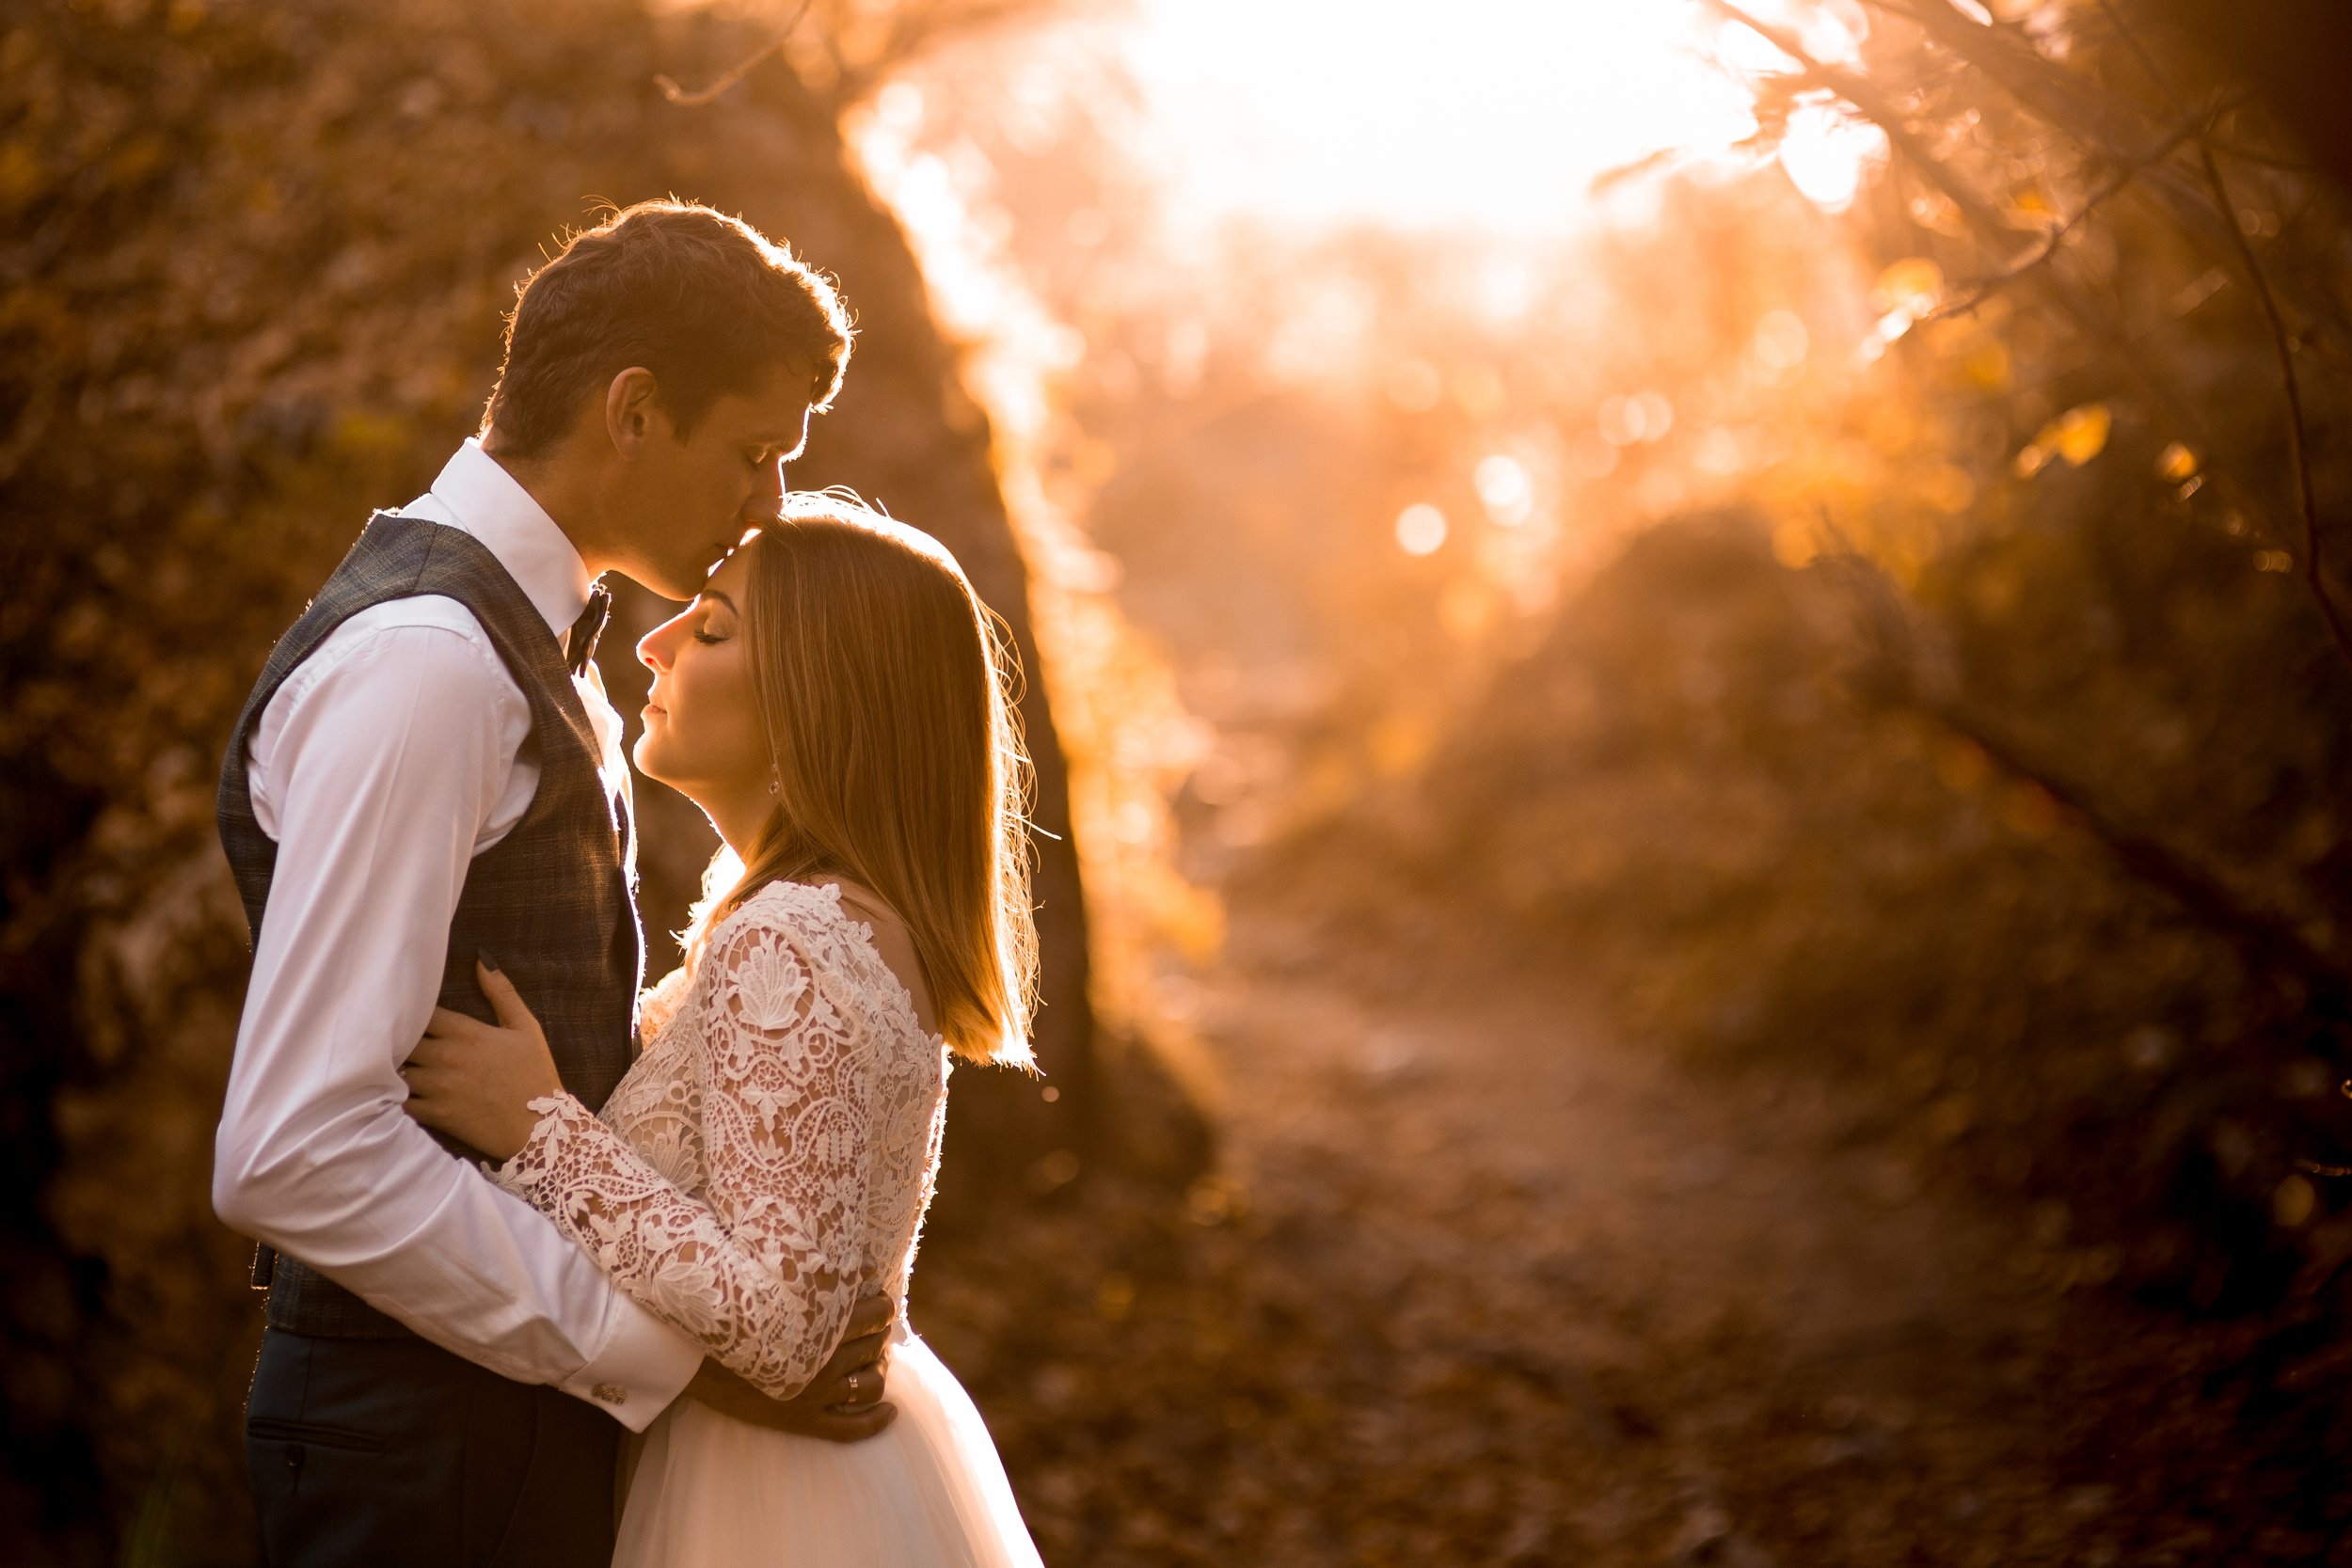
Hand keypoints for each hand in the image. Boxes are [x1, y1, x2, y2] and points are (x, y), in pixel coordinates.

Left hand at [401, 958, 562, 1159]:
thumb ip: (502, 992)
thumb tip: (482, 958)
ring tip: (388, 1065)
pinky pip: (400, 1102)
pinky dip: (393, 1097)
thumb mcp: (526, 1027)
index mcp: (465, 1032)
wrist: (540, 1128)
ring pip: (396, 1069)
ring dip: (392, 1066)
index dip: (410, 1010)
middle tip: (392, 1038)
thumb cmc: (535, 1074)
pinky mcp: (434, 1114)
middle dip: (396, 1038)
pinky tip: (393, 1093)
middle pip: (401, 1039)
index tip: (408, 1011)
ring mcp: (437, 1086)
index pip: (420, 1012)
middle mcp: (446, 1056)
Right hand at [684, 1293, 898, 1442]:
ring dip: (878, 1369)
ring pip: (872, 1384)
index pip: (876, 1312)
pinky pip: (851, 1429)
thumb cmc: (731, 1308)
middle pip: (876, 1343)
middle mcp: (825, 1359)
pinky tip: (891, 1412)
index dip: (880, 1303)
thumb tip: (864, 1266)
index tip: (873, 1297)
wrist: (688, 1351)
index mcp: (822, 1322)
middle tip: (871, 1325)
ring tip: (873, 1359)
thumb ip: (821, 1273)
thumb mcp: (777, 1284)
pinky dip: (877, 1421)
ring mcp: (816, 1393)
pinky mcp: (802, 1421)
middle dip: (879, 1332)